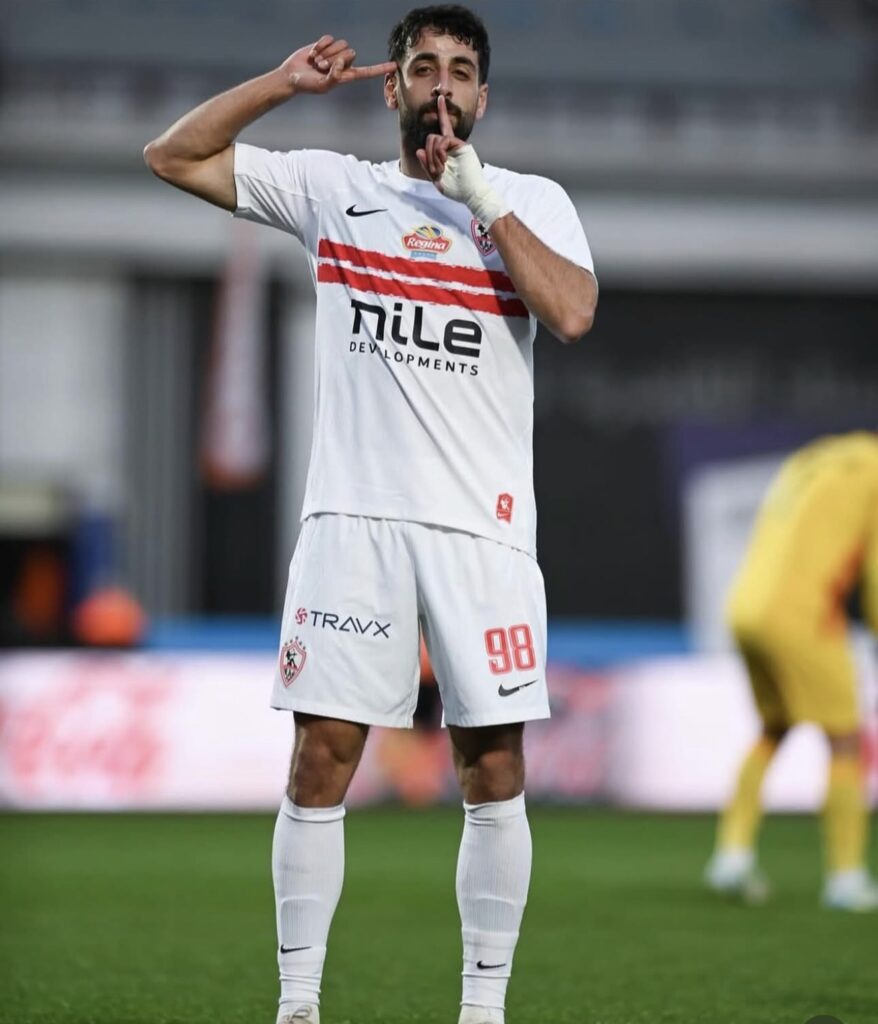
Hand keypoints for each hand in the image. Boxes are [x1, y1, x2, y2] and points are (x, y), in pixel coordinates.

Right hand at [279, 36, 395, 94]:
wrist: (292, 75)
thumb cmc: (307, 85)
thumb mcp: (322, 85)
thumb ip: (334, 77)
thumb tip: (341, 63)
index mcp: (346, 76)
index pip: (366, 72)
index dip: (380, 69)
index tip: (393, 65)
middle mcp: (343, 64)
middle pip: (350, 53)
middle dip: (334, 58)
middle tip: (321, 67)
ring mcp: (335, 53)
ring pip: (341, 44)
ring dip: (326, 53)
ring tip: (316, 62)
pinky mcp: (326, 44)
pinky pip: (329, 38)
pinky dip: (320, 45)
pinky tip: (312, 54)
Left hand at [417, 95, 509, 227]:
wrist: (472, 194)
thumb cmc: (457, 190)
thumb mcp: (437, 180)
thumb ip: (427, 166)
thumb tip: (419, 150)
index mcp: (447, 152)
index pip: (442, 132)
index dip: (442, 114)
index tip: (440, 98)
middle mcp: (452, 146)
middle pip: (430, 138)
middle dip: (428, 155)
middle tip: (435, 171)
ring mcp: (457, 145)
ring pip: (434, 139)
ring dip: (432, 157)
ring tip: (440, 169)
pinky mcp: (462, 145)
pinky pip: (443, 140)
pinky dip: (438, 152)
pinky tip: (443, 162)